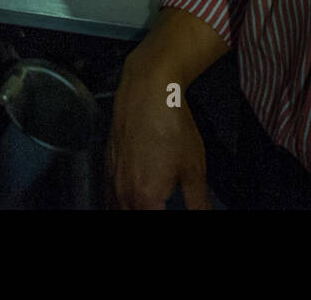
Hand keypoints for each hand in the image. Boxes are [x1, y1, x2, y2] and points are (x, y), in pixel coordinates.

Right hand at [107, 61, 211, 209]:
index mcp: (146, 198)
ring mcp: (112, 175)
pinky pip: (108, 191)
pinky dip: (118, 200)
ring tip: (146, 205)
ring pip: (116, 207)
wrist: (147, 90)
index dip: (164, 214)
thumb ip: (197, 201)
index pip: (153, 221)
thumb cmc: (170, 124)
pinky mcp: (108, 159)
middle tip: (161, 205)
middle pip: (130, 215)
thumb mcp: (194, 167)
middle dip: (147, 212)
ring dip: (130, 209)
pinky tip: (128, 195)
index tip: (171, 208)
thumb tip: (202, 214)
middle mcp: (124, 191)